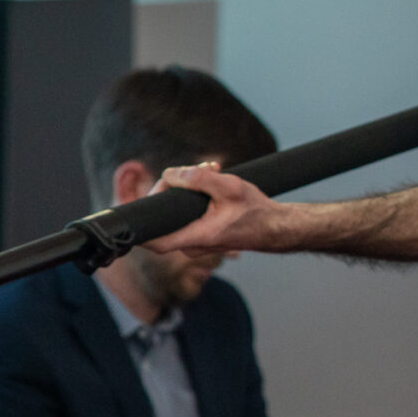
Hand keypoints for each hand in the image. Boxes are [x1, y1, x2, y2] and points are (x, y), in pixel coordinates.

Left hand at [145, 163, 296, 255]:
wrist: (277, 227)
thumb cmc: (257, 211)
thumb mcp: (231, 188)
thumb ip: (199, 180)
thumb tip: (170, 174)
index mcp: (197, 238)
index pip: (154, 241)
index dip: (141, 226)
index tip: (140, 203)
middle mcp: (193, 245)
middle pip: (164, 219)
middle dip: (171, 190)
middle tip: (190, 172)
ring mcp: (196, 242)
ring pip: (177, 215)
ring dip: (186, 190)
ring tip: (208, 171)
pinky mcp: (202, 236)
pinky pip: (187, 216)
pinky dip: (194, 197)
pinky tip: (210, 180)